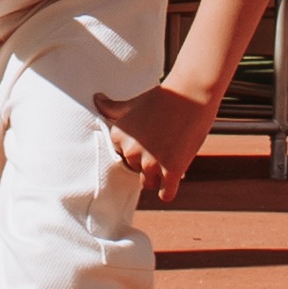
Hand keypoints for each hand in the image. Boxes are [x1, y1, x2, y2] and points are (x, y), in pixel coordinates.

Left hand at [97, 80, 225, 199]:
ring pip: (148, 182)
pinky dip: (168, 191)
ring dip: (158, 176)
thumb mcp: (132, 104)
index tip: (150, 140)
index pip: (123, 156)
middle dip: (148, 162)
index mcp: (118, 137)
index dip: (138, 150)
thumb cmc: (162, 98)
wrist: (191, 94)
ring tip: (170, 160)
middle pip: (135, 169)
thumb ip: (112, 108)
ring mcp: (151, 163)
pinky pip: (165, 194)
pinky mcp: (171, 171)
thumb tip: (96, 99)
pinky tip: (173, 181)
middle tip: (164, 146)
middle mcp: (131, 152)